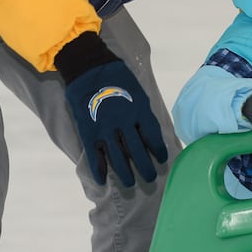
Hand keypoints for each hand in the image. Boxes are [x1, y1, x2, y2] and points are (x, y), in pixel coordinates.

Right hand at [56, 34, 168, 186]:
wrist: (89, 67)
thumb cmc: (117, 77)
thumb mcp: (138, 91)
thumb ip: (143, 112)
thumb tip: (150, 131)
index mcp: (139, 111)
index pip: (153, 137)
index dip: (159, 150)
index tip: (162, 160)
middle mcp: (124, 123)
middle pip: (138, 152)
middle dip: (145, 168)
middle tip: (150, 178)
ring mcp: (105, 129)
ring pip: (118, 158)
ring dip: (125, 173)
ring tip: (130, 183)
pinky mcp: (88, 131)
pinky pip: (94, 155)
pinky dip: (98, 169)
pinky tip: (102, 180)